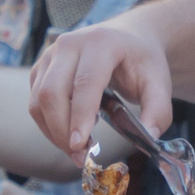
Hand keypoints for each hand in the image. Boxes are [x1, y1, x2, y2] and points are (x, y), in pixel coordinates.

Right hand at [29, 21, 170, 167]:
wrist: (127, 37)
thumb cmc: (140, 61)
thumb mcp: (159, 82)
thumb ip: (158, 111)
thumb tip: (149, 136)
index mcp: (101, 43)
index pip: (84, 83)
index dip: (80, 116)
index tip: (80, 146)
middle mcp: (69, 45)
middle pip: (52, 92)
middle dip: (62, 131)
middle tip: (81, 157)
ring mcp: (50, 55)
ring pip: (38, 101)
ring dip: (53, 132)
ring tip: (78, 150)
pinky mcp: (40, 69)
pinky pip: (35, 103)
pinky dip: (49, 126)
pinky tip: (70, 135)